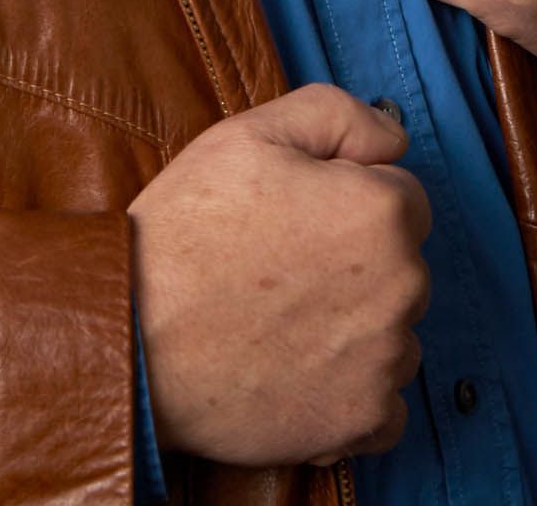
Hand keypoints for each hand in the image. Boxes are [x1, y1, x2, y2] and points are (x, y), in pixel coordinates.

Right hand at [127, 83, 430, 467]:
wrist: (135, 336)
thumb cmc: (188, 231)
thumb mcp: (252, 133)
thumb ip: (337, 116)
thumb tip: (393, 137)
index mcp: (380, 212)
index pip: (401, 196)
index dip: (346, 199)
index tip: (298, 216)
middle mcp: (401, 287)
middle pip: (401, 265)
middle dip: (356, 262)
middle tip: (282, 265)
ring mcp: (384, 360)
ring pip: (394, 332)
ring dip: (358, 327)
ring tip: (282, 318)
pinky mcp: (362, 421)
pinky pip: (385, 405)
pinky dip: (350, 392)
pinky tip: (297, 369)